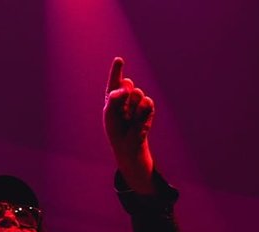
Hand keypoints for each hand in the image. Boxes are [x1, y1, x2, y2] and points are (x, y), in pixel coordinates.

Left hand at [102, 56, 155, 193]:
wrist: (128, 145)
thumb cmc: (116, 129)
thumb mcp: (109, 112)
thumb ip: (115, 97)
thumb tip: (128, 85)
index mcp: (114, 96)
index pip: (115, 81)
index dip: (117, 70)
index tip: (119, 60)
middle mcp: (126, 96)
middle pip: (127, 83)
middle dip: (124, 93)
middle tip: (122, 109)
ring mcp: (137, 102)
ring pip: (137, 92)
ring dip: (133, 104)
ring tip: (130, 117)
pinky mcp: (148, 109)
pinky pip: (147, 102)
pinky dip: (142, 110)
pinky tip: (139, 119)